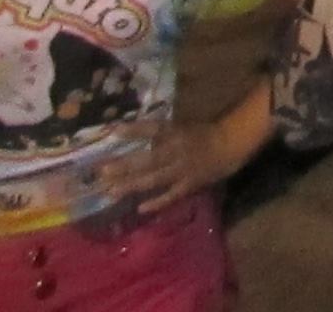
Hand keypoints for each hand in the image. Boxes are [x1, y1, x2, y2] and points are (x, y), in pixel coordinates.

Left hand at [98, 118, 246, 211]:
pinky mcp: (189, 184)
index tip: (112, 131)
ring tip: (111, 191)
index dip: (133, 130)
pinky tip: (140, 208)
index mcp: (176, 131)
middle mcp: (177, 150)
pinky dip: (157, 202)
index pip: (153, 128)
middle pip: (147, 159)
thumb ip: (159, 131)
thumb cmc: (203, 133)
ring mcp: (182, 169)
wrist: (230, 145)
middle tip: (101, 172)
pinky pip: (171, 195)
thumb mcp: (181, 125)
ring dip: (132, 185)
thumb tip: (128, 131)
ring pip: (154, 178)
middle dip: (124, 166)